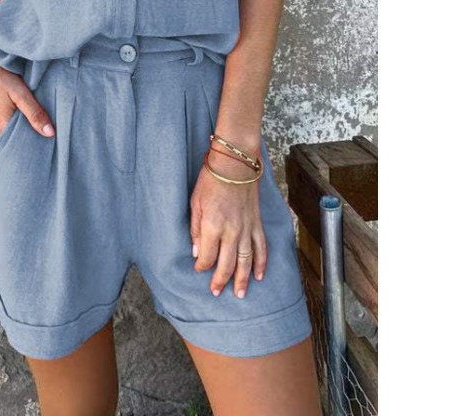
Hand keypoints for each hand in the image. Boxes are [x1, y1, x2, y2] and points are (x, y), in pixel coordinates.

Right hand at [0, 40, 54, 140]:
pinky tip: (16, 121)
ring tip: (30, 128)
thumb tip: (50, 133)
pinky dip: (7, 131)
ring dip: (16, 135)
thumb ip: (35, 114)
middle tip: (41, 136)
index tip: (46, 142)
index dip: (34, 144)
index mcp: (0, 127)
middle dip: (26, 141)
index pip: (21, 147)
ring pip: (4, 139)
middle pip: (12, 144)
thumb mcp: (20, 93)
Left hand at [189, 150, 267, 297]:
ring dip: (243, 279)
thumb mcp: (195, 203)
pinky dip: (261, 263)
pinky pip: (261, 247)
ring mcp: (247, 228)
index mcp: (213, 226)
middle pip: (226, 264)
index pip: (207, 256)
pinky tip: (260, 276)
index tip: (198, 269)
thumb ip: (196, 229)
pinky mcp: (257, 223)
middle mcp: (232, 231)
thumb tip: (197, 252)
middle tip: (216, 292)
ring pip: (246, 261)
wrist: (236, 164)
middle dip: (220, 280)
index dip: (202, 266)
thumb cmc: (211, 180)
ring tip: (240, 294)